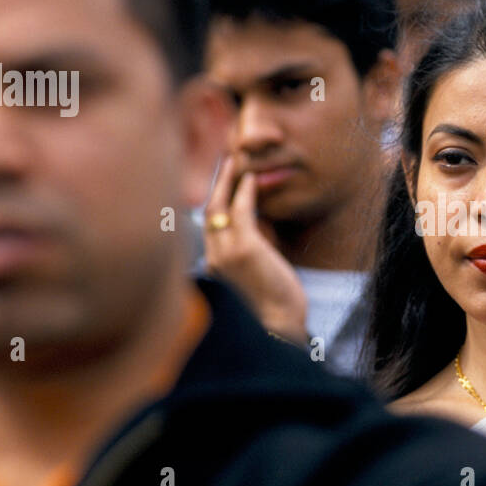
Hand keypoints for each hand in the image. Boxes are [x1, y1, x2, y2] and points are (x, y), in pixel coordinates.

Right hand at [203, 154, 309, 344]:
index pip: (206, 224)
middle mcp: (212, 257)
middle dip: (216, 183)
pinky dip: (245, 192)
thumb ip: (249, 246)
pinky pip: (240, 211)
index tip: (221, 180)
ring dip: (227, 181)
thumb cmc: (273, 302)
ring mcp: (225, 253)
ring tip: (236, 162)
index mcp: (213, 265)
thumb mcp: (255, 271)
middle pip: (207, 210)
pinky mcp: (244, 249)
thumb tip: (256, 220)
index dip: (212, 199)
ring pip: (219, 207)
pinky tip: (252, 180)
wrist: (279, 324)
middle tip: (225, 161)